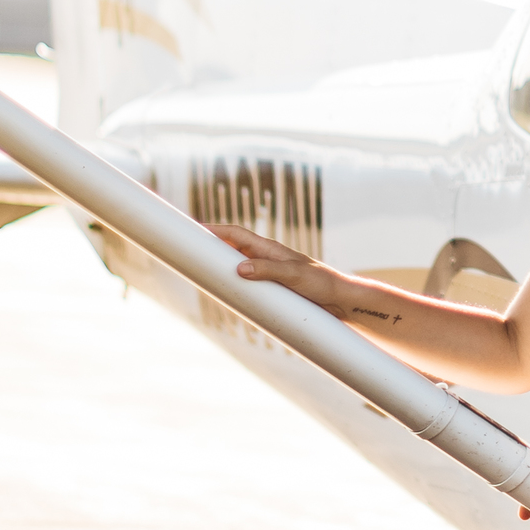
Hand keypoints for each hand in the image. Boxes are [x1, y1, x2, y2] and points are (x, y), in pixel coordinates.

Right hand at [204, 222, 332, 307]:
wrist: (340, 300)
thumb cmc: (321, 283)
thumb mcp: (293, 275)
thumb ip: (268, 270)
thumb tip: (239, 268)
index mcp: (269, 249)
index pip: (236, 234)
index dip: (215, 229)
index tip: (194, 228)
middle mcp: (266, 259)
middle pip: (232, 249)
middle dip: (211, 248)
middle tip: (189, 253)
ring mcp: (268, 274)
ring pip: (238, 268)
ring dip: (221, 269)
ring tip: (201, 274)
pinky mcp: (272, 290)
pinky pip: (247, 286)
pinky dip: (234, 287)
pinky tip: (226, 295)